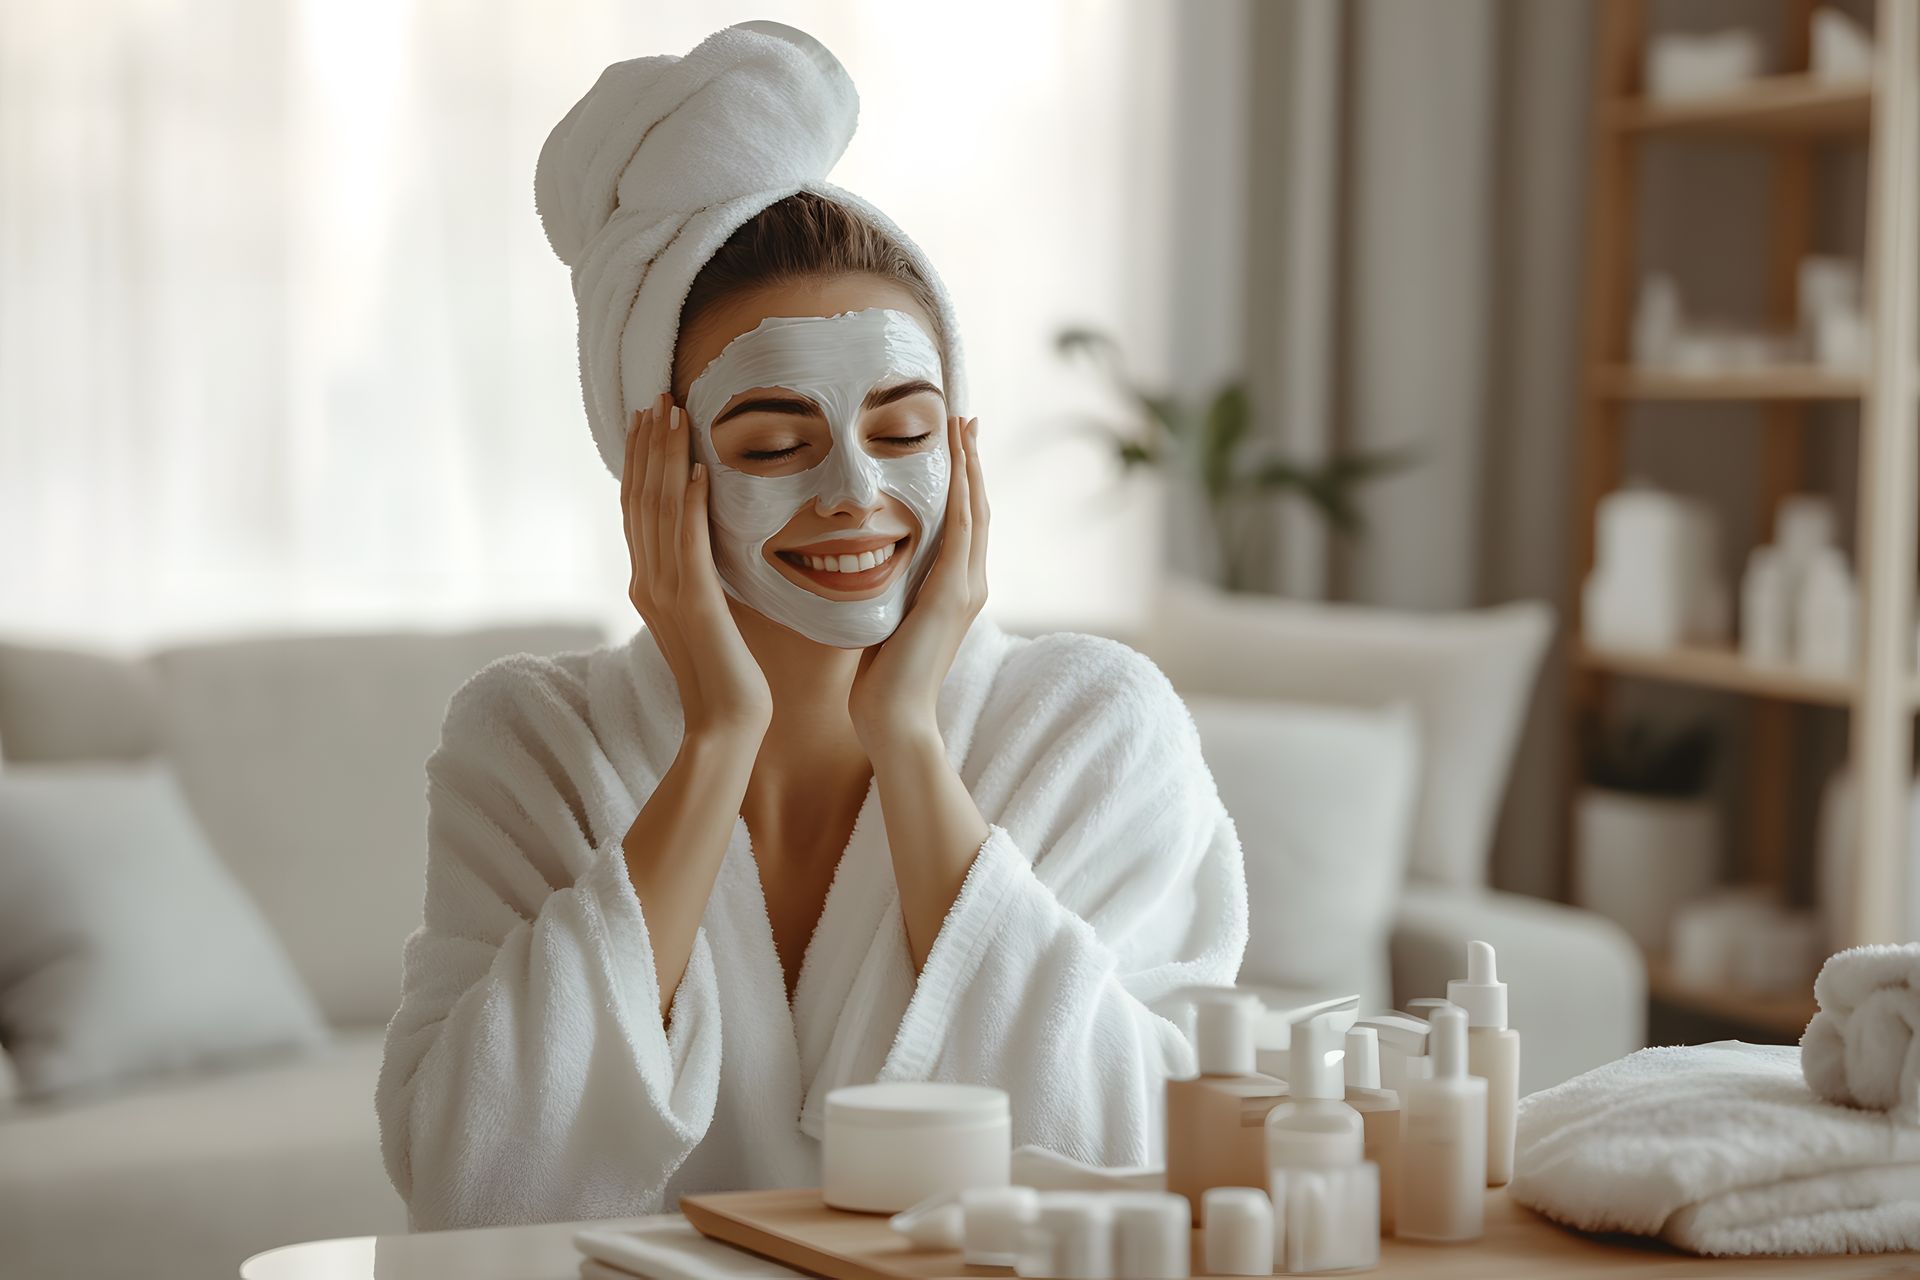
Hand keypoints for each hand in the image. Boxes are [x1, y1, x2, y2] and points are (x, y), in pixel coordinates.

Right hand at [623, 392, 772, 740]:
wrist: (724, 724)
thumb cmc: (725, 674)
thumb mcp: (706, 614)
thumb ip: (697, 578)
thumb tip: (706, 544)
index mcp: (647, 583)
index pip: (637, 508)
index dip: (641, 461)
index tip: (649, 420)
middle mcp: (648, 582)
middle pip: (641, 499)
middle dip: (648, 446)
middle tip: (656, 399)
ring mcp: (667, 593)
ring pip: (661, 512)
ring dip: (668, 460)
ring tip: (675, 418)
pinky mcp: (695, 604)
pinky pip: (689, 545)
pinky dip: (692, 505)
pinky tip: (700, 473)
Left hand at [848, 414, 987, 751]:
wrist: (894, 719)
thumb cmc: (882, 680)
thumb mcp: (886, 619)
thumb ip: (889, 590)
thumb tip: (863, 564)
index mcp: (954, 589)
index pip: (964, 522)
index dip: (963, 480)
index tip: (954, 442)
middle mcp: (970, 584)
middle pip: (979, 507)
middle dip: (972, 461)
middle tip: (967, 417)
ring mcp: (966, 588)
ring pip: (976, 510)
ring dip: (971, 464)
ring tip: (965, 424)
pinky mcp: (953, 595)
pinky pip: (963, 529)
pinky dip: (964, 491)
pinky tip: (959, 461)